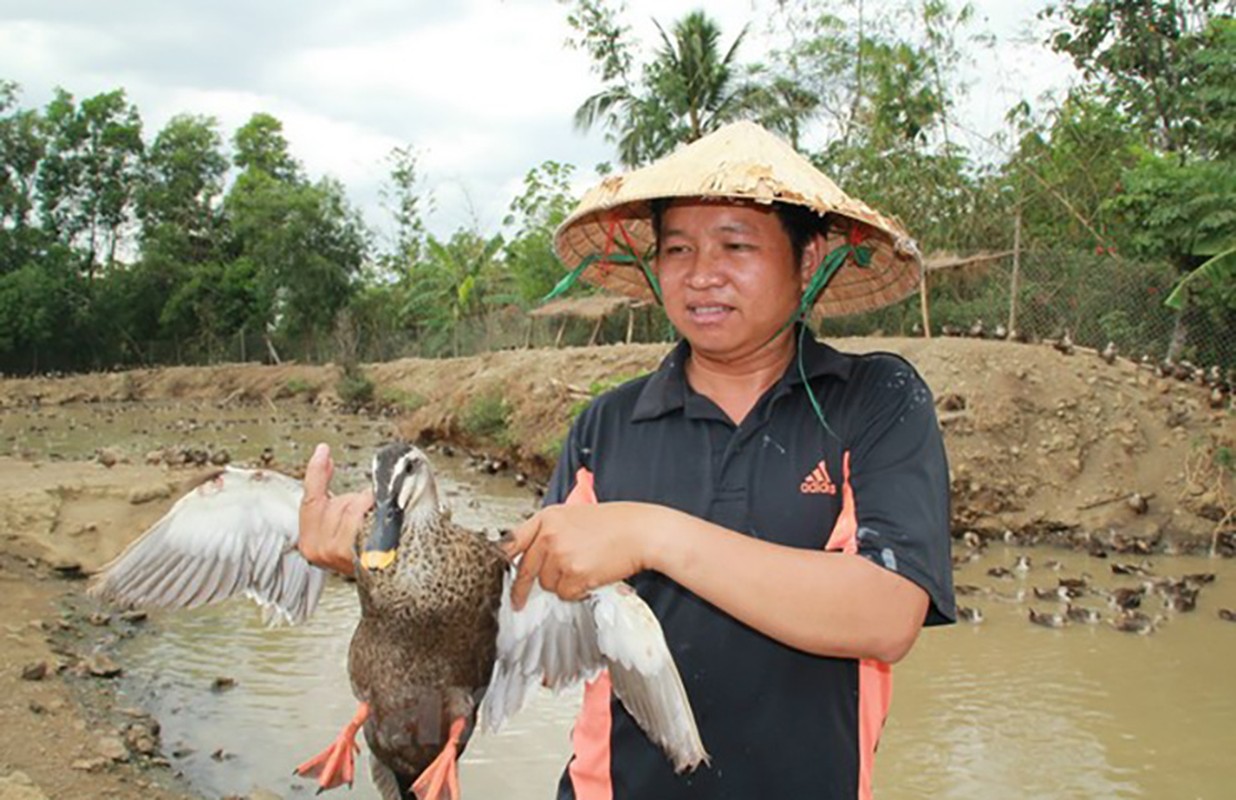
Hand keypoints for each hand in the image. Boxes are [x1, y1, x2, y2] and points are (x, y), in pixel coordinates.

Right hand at [297, 443, 373, 576]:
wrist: (388, 578)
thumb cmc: (364, 553)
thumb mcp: (339, 522)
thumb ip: (327, 495)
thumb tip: (324, 458)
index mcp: (310, 543)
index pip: (310, 500)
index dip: (317, 473)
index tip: (323, 452)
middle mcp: (321, 549)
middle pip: (338, 503)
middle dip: (356, 501)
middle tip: (368, 514)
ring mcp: (340, 552)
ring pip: (355, 508)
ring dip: (370, 508)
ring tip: (376, 526)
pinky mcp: (361, 553)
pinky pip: (368, 518)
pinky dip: (377, 513)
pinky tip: (384, 524)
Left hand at [501, 502, 662, 609]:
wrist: (640, 531)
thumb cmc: (614, 524)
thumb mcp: (574, 516)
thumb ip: (551, 532)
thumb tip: (533, 555)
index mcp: (547, 518)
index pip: (513, 540)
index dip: (502, 559)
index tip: (496, 572)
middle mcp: (549, 535)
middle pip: (525, 569)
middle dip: (522, 588)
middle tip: (518, 601)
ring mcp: (560, 555)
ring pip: (548, 584)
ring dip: (562, 584)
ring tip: (584, 568)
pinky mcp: (574, 574)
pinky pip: (565, 594)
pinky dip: (577, 592)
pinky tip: (591, 576)